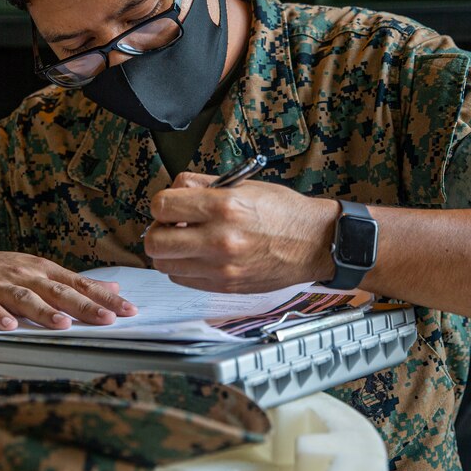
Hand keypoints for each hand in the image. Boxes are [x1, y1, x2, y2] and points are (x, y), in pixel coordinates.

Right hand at [0, 249, 137, 329]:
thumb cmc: (4, 274)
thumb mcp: (41, 272)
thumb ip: (76, 283)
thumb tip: (114, 288)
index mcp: (45, 272)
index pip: (80, 285)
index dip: (104, 298)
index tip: (129, 311)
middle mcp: (26, 276)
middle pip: (59, 292)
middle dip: (85, 306)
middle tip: (108, 319)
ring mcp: (0, 285)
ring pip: (26, 298)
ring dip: (44, 312)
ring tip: (63, 324)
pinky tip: (8, 326)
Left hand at [145, 172, 339, 292]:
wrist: (315, 242)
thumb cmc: (284, 212)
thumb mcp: (245, 184)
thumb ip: (203, 186)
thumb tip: (174, 190)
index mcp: (224, 206)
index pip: (162, 205)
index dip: (161, 205)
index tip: (169, 206)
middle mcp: (219, 238)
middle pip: (155, 241)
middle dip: (157, 231)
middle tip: (170, 226)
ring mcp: (220, 267)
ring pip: (164, 264)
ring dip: (169, 251)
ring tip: (186, 241)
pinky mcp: (225, 286)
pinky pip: (183, 279)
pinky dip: (183, 267)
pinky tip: (198, 256)